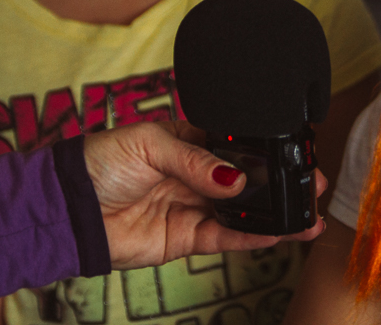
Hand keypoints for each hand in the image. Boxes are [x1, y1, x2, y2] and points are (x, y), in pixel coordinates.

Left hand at [83, 121, 327, 269]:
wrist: (67, 207)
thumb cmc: (98, 162)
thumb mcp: (149, 143)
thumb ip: (195, 161)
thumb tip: (236, 178)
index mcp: (190, 142)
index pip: (236, 145)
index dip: (266, 150)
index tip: (295, 154)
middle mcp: (197, 176)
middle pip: (248, 181)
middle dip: (281, 184)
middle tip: (313, 187)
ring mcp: (192, 208)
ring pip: (244, 213)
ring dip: (276, 216)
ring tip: (307, 218)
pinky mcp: (184, 239)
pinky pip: (225, 239)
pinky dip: (251, 238)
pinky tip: (277, 233)